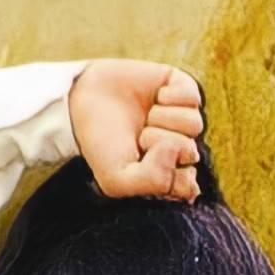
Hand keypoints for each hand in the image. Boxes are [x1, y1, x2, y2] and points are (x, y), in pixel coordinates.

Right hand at [68, 59, 202, 200]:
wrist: (80, 101)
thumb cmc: (100, 143)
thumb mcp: (117, 179)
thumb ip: (154, 181)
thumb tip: (178, 150)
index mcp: (169, 173)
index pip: (188, 186)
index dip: (164, 173)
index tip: (141, 163)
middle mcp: (180, 147)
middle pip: (191, 152)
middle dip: (158, 143)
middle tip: (138, 137)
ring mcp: (182, 118)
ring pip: (194, 125)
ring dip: (163, 120)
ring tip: (145, 117)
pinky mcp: (181, 89)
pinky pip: (193, 97)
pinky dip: (172, 97)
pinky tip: (156, 97)